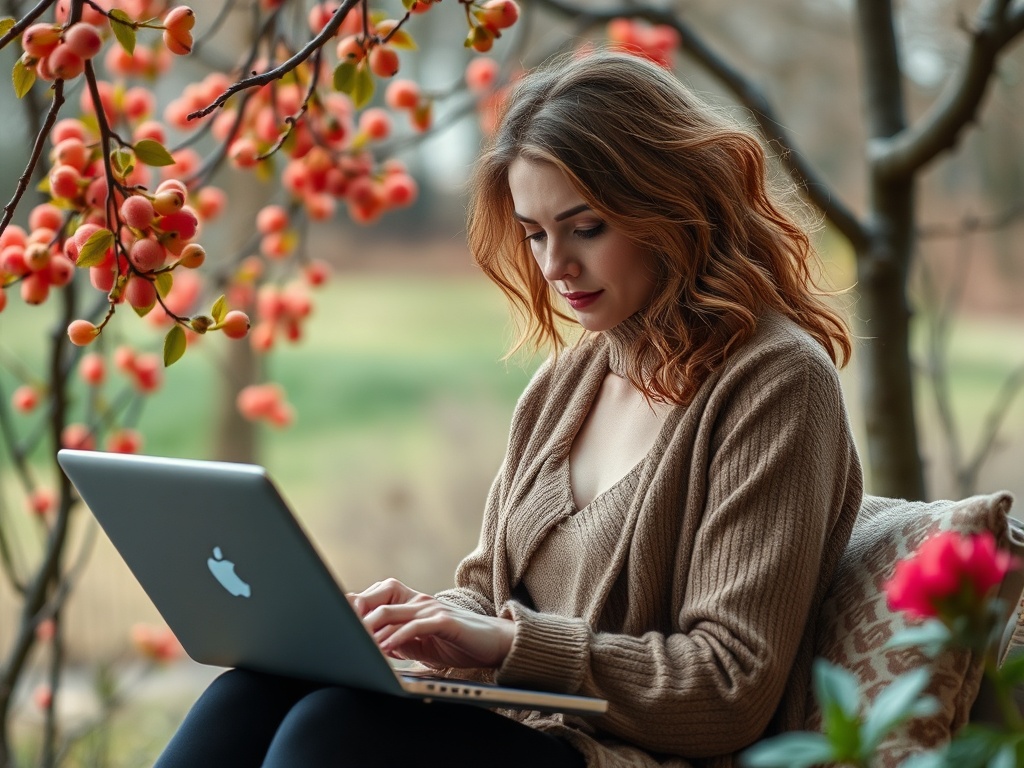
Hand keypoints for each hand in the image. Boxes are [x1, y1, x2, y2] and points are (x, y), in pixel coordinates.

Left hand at [348, 578, 513, 669]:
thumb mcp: (423, 643)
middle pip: (378, 600)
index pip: (378, 597)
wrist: (494, 643)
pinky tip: (386, 649)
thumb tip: (376, 647)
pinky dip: (396, 638)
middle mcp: (420, 601)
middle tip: (342, 635)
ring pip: (391, 612)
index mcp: (413, 604)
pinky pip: (414, 626)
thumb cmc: (459, 643)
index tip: (338, 623)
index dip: (357, 606)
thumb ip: (401, 640)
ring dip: (371, 630)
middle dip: (357, 617)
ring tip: (358, 645)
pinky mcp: (444, 621)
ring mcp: (432, 609)